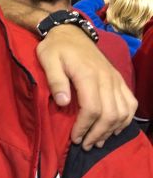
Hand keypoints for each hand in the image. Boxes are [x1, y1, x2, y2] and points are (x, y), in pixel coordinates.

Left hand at [36, 25, 136, 149]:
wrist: (71, 32)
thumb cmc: (56, 47)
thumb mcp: (47, 59)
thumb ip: (55, 80)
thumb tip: (62, 103)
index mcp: (88, 74)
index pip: (92, 108)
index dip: (84, 127)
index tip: (74, 138)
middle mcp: (106, 78)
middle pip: (110, 114)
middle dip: (98, 134)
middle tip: (85, 145)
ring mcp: (115, 79)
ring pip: (122, 112)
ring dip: (112, 130)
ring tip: (97, 142)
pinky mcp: (119, 79)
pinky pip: (130, 103)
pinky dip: (125, 119)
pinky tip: (114, 129)